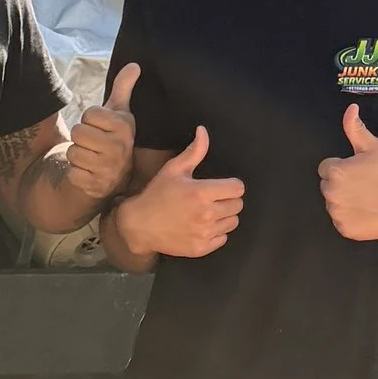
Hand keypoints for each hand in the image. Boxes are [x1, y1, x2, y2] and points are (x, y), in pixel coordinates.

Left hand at [61, 61, 138, 203]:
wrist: (109, 178)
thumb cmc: (110, 140)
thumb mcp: (118, 114)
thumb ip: (124, 88)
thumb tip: (134, 64)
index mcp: (125, 127)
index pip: (90, 113)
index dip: (90, 120)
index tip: (100, 128)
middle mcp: (120, 148)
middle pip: (79, 132)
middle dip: (81, 138)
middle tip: (93, 145)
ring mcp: (109, 169)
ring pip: (73, 152)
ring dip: (77, 155)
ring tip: (90, 158)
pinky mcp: (96, 186)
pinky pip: (72, 172)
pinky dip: (75, 173)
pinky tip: (87, 173)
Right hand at [117, 124, 243, 258]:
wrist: (139, 225)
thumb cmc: (157, 194)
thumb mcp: (174, 169)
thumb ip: (194, 151)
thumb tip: (203, 130)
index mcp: (201, 192)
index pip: (238, 188)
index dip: (231, 185)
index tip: (221, 186)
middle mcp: (206, 214)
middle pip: (238, 205)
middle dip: (228, 200)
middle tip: (213, 199)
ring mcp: (205, 233)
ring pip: (232, 222)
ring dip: (224, 216)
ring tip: (208, 212)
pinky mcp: (202, 248)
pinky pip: (223, 238)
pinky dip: (217, 232)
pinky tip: (203, 226)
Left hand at [319, 102, 377, 240]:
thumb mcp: (374, 147)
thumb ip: (355, 128)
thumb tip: (350, 109)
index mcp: (335, 172)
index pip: (326, 168)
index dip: (343, 168)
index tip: (359, 171)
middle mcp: (331, 194)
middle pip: (328, 186)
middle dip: (342, 184)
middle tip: (365, 184)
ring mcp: (337, 214)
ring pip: (334, 204)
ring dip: (345, 201)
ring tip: (368, 198)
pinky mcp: (345, 230)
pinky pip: (342, 221)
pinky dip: (351, 218)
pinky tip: (368, 212)